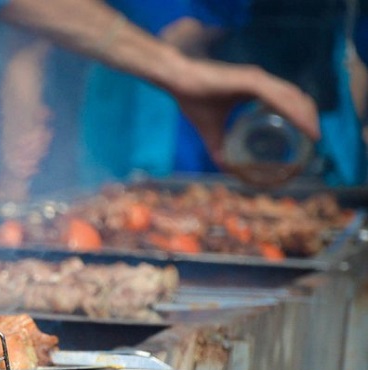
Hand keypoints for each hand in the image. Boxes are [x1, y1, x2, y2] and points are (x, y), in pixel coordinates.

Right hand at [168, 57, 320, 165]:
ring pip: (290, 96)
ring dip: (305, 115)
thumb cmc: (192, 98)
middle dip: (308, 116)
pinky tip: (301, 122)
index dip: (299, 114)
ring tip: (314, 133)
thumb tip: (225, 167)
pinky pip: (277, 97)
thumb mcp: (209, 129)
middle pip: (294, 97)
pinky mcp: (250, 80)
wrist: (177, 80)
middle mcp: (260, 81)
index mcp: (254, 88)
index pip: (285, 99)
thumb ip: (219, 146)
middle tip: (315, 137)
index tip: (308, 133)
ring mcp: (257, 79)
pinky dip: (292, 110)